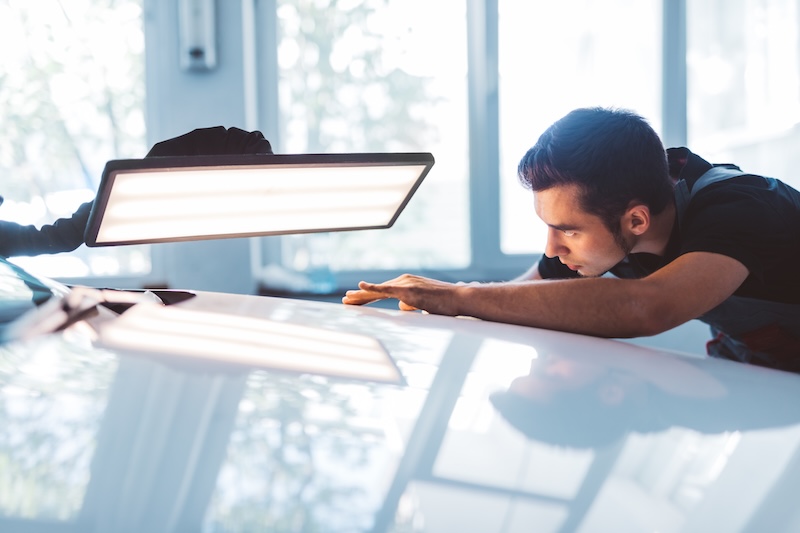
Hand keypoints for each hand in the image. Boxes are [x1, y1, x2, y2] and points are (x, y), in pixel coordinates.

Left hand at [342, 274, 463, 314]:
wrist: (459, 299)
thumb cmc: (445, 304)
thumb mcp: (424, 304)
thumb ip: (411, 304)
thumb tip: (401, 306)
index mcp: (407, 283)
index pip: (383, 291)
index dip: (368, 297)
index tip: (354, 300)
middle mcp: (404, 280)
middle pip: (377, 291)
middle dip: (359, 297)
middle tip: (345, 300)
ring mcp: (405, 284)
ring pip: (377, 291)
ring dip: (361, 297)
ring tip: (346, 300)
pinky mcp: (407, 290)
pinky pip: (385, 290)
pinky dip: (372, 289)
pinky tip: (359, 287)